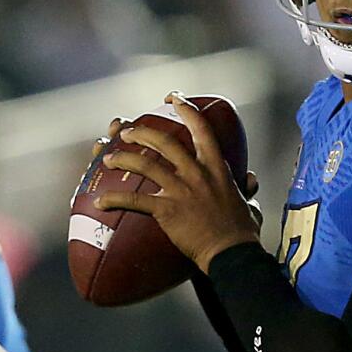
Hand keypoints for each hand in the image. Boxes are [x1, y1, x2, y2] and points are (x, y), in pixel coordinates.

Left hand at [97, 93, 260, 272]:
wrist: (232, 253)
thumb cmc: (242, 232)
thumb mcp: (249, 203)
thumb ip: (246, 188)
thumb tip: (251, 179)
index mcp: (216, 168)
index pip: (202, 129)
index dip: (186, 110)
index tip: (172, 98)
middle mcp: (197, 173)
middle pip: (165, 142)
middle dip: (142, 133)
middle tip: (127, 132)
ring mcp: (181, 191)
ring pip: (145, 165)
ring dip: (123, 158)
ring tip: (107, 159)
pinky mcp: (167, 210)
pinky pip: (135, 201)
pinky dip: (114, 200)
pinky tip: (99, 201)